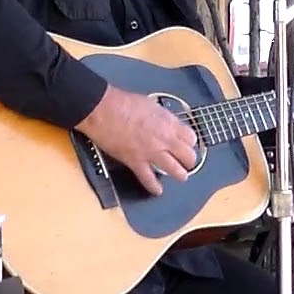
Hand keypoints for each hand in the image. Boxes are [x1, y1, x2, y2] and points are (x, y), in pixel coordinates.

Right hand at [75, 85, 197, 195]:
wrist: (103, 110)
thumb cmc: (122, 102)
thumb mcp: (150, 104)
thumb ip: (161, 117)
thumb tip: (164, 122)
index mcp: (168, 122)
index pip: (190, 137)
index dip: (189, 142)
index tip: (187, 143)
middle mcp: (164, 139)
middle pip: (188, 156)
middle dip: (189, 160)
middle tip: (187, 161)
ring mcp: (151, 152)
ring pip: (175, 170)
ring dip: (180, 175)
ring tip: (180, 176)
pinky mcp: (136, 162)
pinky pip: (149, 179)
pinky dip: (154, 187)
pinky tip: (157, 190)